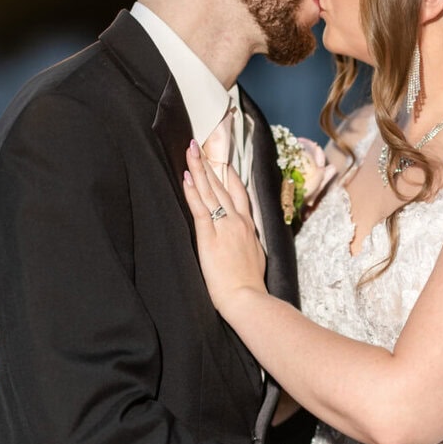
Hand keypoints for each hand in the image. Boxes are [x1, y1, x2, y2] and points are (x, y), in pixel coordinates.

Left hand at [181, 139, 268, 313]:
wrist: (247, 298)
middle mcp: (238, 221)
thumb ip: (249, 242)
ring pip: (210, 191)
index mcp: (248, 226)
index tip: (222, 161)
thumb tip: (246, 238)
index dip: (229, 175)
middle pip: (222, 186)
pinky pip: (200, 209)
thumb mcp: (256, 257)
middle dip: (209, 164)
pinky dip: (193, 192)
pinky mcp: (210, 237)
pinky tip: (186, 177)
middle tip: (197, 145)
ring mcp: (225, 227)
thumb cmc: (250, 285)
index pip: (239, 193)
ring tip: (189, 151)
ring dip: (198, 169)